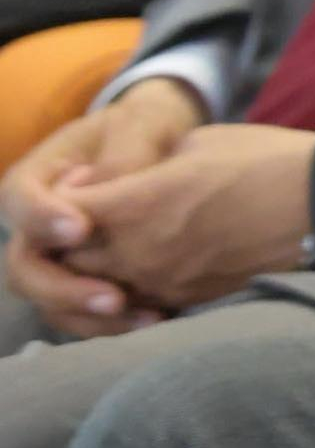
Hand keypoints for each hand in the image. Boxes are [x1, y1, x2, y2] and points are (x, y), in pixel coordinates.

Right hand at [1, 80, 205, 331]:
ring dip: (89, 316)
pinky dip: (111, 323)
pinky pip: (80, 313)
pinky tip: (155, 318)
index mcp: (37, 179)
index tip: (81, 229)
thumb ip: (124, 153)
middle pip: (23, 267)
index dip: (42, 218)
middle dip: (62, 287)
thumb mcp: (139, 124)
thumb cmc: (143, 129)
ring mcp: (56, 258)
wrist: (164, 148)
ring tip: (142, 318)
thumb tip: (109, 192)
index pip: (18, 200)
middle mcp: (36, 225)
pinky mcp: (83, 280)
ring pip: (48, 301)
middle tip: (113, 296)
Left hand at [53, 119, 314, 318]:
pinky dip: (131, 287)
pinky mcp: (189, 300)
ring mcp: (164, 282)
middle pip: (70, 260)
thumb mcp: (198, 142)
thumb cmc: (268, 160)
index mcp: (137, 205)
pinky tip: (155, 262)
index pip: (63, 213)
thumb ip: (146, 168)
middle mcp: (140, 252)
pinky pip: (137, 301)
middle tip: (98, 215)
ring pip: (98, 289)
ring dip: (99, 268)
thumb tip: (123, 183)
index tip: (87, 181)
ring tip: (127, 240)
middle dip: (73, 238)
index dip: (65, 196)